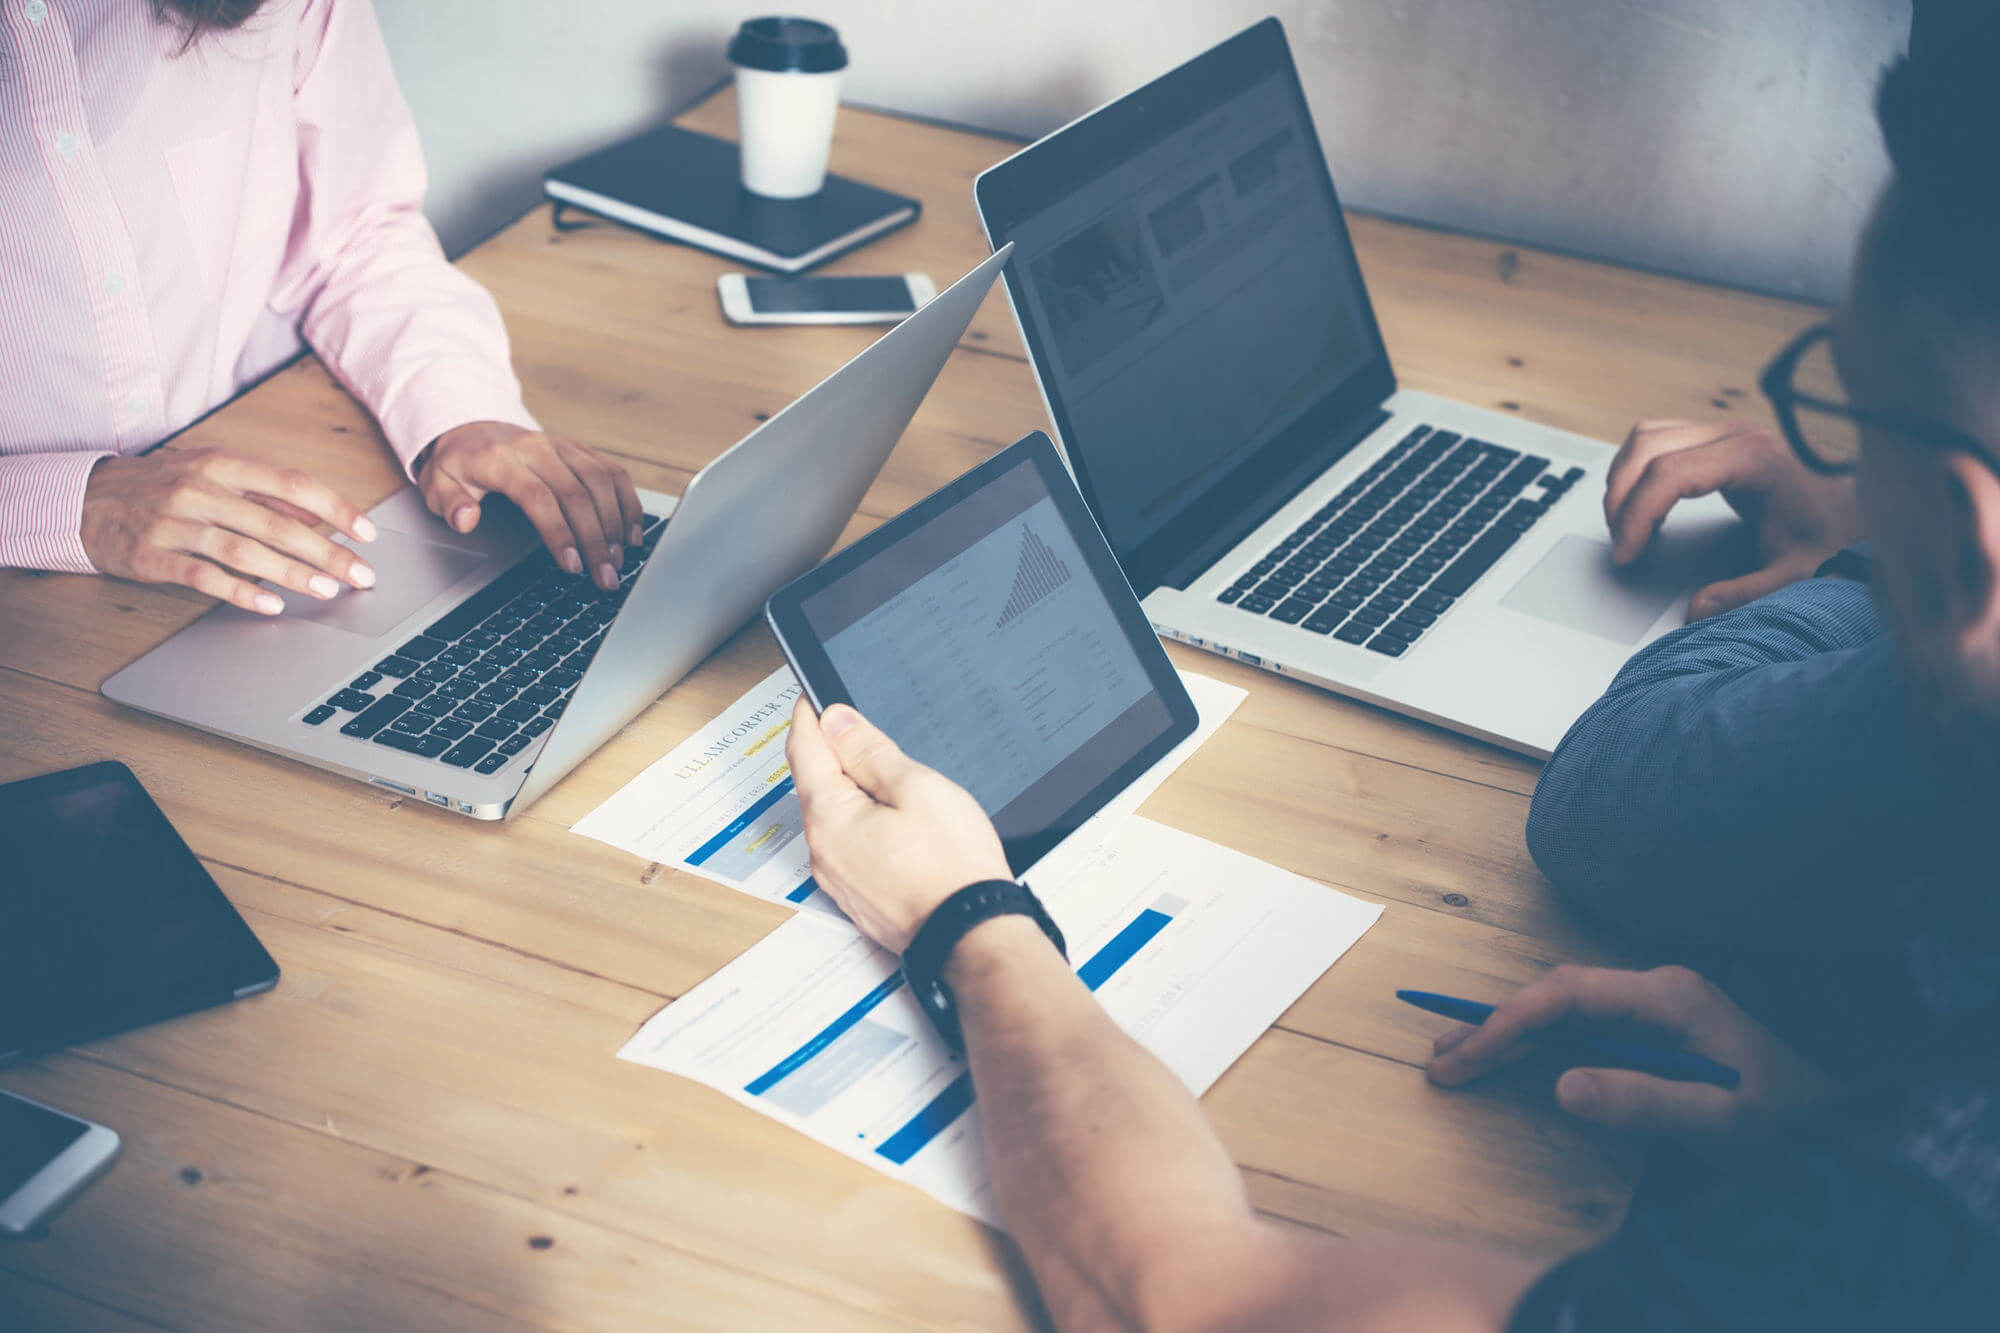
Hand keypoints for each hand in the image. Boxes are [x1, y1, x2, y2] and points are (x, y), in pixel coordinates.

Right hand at [80, 450, 377, 614]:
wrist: (83, 500)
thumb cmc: (158, 487)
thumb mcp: (210, 475)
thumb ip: (262, 494)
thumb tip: (318, 515)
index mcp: (222, 464)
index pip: (292, 484)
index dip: (335, 509)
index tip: (368, 533)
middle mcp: (200, 488)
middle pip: (277, 522)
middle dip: (327, 551)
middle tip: (361, 574)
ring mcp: (175, 522)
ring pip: (245, 549)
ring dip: (292, 572)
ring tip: (327, 590)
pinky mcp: (152, 554)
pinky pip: (203, 575)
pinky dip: (241, 590)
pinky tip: (271, 604)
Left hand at [417, 422, 642, 591]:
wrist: (475, 429)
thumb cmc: (460, 465)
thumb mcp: (438, 484)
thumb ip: (451, 505)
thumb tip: (467, 519)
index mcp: (502, 459)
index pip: (538, 497)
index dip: (559, 533)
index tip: (572, 566)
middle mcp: (538, 448)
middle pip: (577, 494)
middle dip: (596, 540)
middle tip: (606, 576)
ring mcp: (564, 446)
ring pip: (601, 482)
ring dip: (616, 524)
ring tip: (620, 560)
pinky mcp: (581, 449)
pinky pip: (613, 473)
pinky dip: (628, 502)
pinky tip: (632, 532)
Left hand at [785, 699, 1009, 952]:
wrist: (972, 935)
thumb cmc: (952, 868)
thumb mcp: (916, 788)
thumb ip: (869, 751)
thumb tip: (835, 721)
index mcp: (829, 818)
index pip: (803, 750)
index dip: (809, 716)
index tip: (813, 697)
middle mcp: (822, 851)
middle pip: (815, 784)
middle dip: (830, 751)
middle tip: (854, 725)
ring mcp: (838, 879)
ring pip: (833, 817)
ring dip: (849, 790)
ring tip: (884, 773)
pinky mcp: (858, 896)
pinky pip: (848, 846)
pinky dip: (860, 822)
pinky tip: (891, 819)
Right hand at [1425, 965, 1835, 1137]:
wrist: (1846, 1130)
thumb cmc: (1791, 1126)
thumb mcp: (1723, 1123)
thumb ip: (1644, 1102)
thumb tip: (1559, 1084)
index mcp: (1669, 997)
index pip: (1566, 995)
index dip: (1508, 1023)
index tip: (1467, 1059)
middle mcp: (1656, 992)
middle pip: (1554, 996)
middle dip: (1492, 1027)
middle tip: (1438, 1063)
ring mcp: (1654, 1011)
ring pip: (1561, 1011)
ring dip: (1507, 1035)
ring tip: (1451, 1060)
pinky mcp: (1654, 1036)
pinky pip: (1580, 1031)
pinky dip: (1535, 1046)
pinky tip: (1505, 1062)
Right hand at [1604, 420, 1859, 617]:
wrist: (1863, 505)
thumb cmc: (1837, 531)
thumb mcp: (1799, 572)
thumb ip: (1746, 593)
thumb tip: (1696, 610)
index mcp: (1754, 458)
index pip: (1669, 474)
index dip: (1636, 515)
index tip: (1627, 552)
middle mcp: (1737, 434)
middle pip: (1647, 447)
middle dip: (1621, 497)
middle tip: (1621, 542)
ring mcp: (1726, 432)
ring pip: (1647, 438)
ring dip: (1624, 479)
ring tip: (1625, 526)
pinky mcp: (1720, 440)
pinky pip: (1660, 441)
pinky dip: (1639, 471)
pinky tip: (1645, 507)